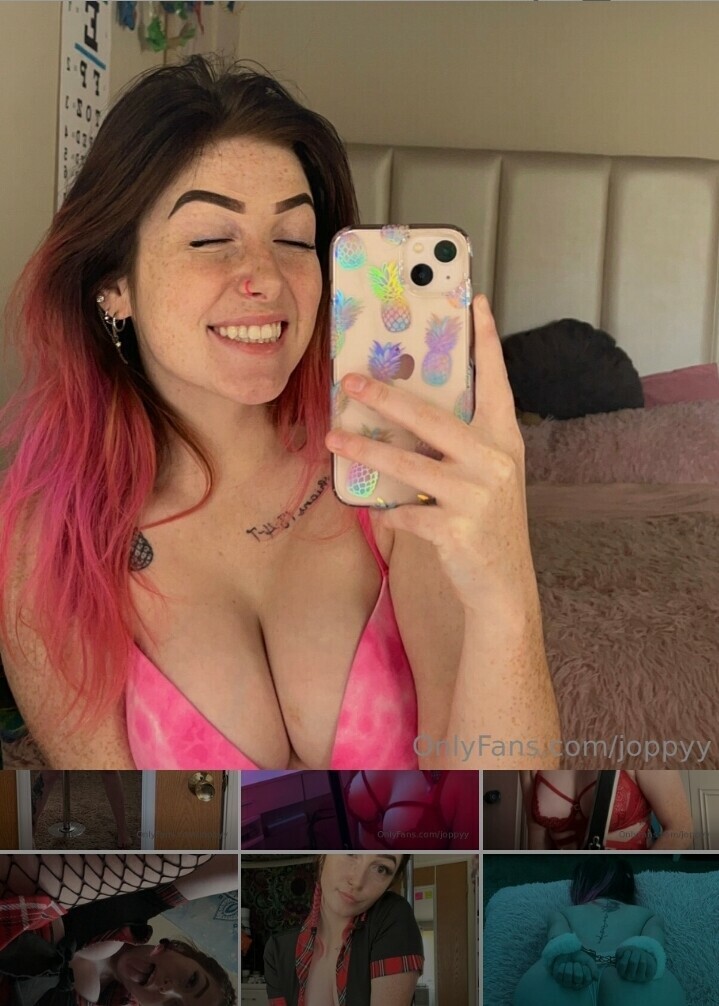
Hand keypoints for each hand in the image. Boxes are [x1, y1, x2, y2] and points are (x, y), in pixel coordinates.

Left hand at [325, 296, 534, 611]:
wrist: (503, 585)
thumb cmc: (487, 522)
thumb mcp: (486, 475)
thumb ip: (458, 444)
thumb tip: (405, 414)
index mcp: (504, 440)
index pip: (495, 381)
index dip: (486, 341)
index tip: (475, 301)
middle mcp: (495, 462)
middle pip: (432, 419)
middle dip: (387, 397)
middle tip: (352, 380)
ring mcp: (477, 497)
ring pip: (409, 465)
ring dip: (366, 451)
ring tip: (334, 436)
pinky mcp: (456, 531)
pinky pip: (406, 513)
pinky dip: (386, 511)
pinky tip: (374, 511)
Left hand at [550, 953, 597, 988]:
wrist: (567, 951)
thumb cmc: (579, 958)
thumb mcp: (588, 961)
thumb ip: (594, 969)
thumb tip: (596, 979)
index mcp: (585, 981)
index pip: (587, 979)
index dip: (585, 969)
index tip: (583, 965)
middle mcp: (576, 984)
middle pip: (578, 977)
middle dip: (577, 966)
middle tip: (575, 963)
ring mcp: (567, 983)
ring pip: (568, 975)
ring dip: (569, 965)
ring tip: (569, 964)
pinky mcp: (558, 979)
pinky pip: (560, 973)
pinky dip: (561, 966)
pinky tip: (563, 965)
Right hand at [615, 947, 656, 981]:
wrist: (642, 960)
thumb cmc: (630, 955)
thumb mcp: (623, 951)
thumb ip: (619, 952)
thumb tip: (620, 955)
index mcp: (621, 972)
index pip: (623, 964)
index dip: (626, 953)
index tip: (628, 951)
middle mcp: (630, 977)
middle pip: (633, 962)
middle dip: (635, 952)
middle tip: (635, 951)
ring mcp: (640, 978)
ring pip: (642, 962)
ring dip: (641, 954)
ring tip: (640, 954)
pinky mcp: (649, 977)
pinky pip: (649, 964)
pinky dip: (648, 958)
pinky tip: (645, 959)